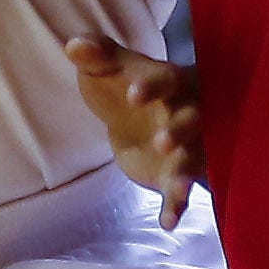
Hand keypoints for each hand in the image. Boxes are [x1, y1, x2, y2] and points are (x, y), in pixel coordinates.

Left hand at [67, 34, 207, 227]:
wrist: (137, 119)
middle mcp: (187, 112)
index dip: (152, 87)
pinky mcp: (175, 174)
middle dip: (181, 130)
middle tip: (163, 141)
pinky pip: (181, 191)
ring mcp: (186, 146)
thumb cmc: (126, 84)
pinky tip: (168, 223)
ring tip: (178, 187)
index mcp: (171, 80)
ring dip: (187, 172)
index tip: (131, 96)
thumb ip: (96, 55)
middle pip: (193, 119)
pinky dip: (176, 206)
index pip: (167, 78)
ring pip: (194, 158)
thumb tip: (74, 45)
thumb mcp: (107, 69)